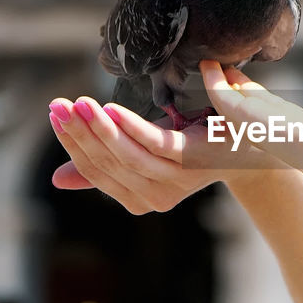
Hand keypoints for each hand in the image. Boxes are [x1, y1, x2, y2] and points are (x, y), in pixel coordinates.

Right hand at [48, 94, 283, 214]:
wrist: (248, 141)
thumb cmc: (192, 143)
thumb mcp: (143, 150)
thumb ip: (105, 164)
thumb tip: (58, 180)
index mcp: (140, 198)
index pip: (96, 171)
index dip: (73, 144)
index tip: (54, 114)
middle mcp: (157, 196)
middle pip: (108, 164)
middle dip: (79, 134)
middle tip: (57, 106)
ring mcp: (176, 179)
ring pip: (127, 156)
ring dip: (99, 129)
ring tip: (78, 104)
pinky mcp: (193, 158)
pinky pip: (155, 145)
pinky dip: (131, 128)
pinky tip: (111, 110)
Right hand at [200, 61, 302, 171]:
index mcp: (293, 128)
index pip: (269, 110)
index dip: (256, 94)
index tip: (244, 81)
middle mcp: (271, 129)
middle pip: (247, 105)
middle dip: (233, 87)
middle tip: (219, 69)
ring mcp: (256, 126)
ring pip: (231, 103)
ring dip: (218, 83)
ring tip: (208, 65)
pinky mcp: (246, 119)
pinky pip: (224, 99)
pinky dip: (214, 82)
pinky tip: (208, 67)